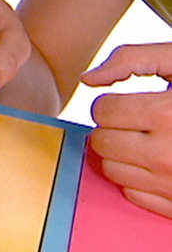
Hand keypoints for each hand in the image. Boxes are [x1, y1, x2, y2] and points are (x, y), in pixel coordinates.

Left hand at [81, 43, 171, 218]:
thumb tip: (88, 79)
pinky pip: (132, 194)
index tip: (129, 102)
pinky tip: (160, 161)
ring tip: (150, 139)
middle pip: (101, 142)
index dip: (112, 102)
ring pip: (111, 169)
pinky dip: (140, 177)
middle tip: (138, 121)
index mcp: (168, 115)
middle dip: (113, 128)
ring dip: (122, 153)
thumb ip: (131, 58)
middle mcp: (168, 154)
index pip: (102, 111)